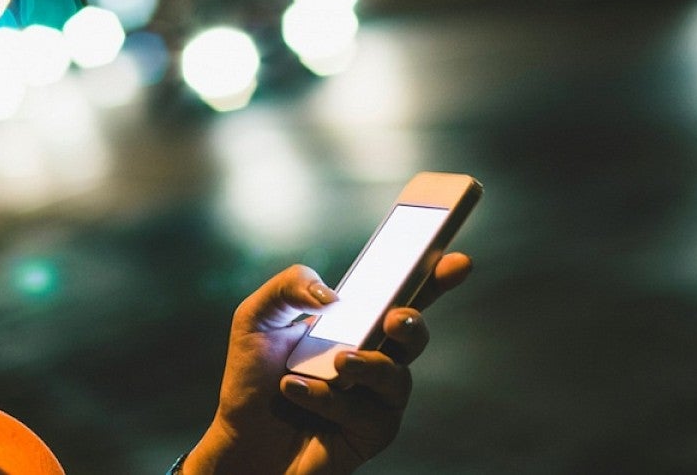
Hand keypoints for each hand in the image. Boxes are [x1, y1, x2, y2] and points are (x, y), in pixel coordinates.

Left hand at [183, 253, 471, 474]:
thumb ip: (288, 287)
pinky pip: (364, 413)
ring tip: (338, 362)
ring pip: (396, 377)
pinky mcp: (370, 433)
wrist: (242, 437)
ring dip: (368, 366)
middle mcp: (373, 357)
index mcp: (354, 323)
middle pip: (413, 334)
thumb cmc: (253, 378)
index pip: (400, 293)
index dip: (433, 274)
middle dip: (412, 322)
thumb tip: (332, 296)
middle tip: (392, 318)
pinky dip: (327, 399)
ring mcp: (376, 397)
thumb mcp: (256, 318)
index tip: (455, 259)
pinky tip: (296, 389)